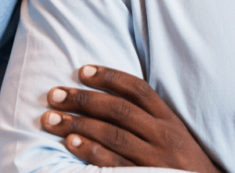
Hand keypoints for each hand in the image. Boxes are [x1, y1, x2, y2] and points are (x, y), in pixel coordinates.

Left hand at [42, 65, 222, 172]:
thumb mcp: (174, 135)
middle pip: (119, 110)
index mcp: (169, 119)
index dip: (109, 76)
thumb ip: (149, 117)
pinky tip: (71, 143)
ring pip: (112, 134)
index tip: (82, 70)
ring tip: (51, 119)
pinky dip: (91, 152)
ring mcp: (155, 158)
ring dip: (78, 124)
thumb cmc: (183, 163)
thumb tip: (111, 96)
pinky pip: (114, 163)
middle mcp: (163, 135)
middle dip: (83, 99)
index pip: (137, 89)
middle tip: (54, 94)